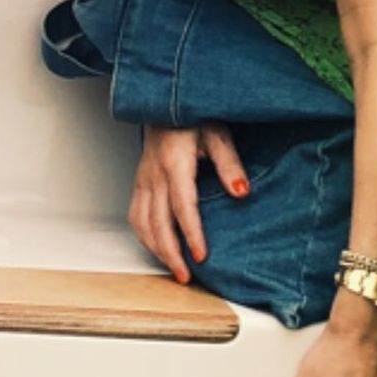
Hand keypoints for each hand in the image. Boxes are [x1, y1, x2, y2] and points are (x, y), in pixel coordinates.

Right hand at [128, 122, 248, 282]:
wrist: (165, 99)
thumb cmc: (194, 114)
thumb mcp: (218, 133)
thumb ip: (229, 163)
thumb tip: (241, 192)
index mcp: (174, 163)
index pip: (182, 207)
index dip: (192, 234)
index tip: (201, 257)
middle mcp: (154, 174)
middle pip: (157, 222)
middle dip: (170, 253)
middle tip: (185, 277)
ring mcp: (143, 178)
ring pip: (142, 222)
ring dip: (156, 249)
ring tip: (173, 269)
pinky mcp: (139, 180)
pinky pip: (135, 214)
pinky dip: (144, 236)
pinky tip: (157, 247)